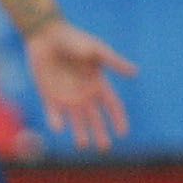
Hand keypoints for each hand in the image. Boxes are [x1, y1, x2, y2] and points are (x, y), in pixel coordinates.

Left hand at [24, 18, 134, 152]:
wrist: (46, 35)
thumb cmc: (74, 39)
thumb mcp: (96, 50)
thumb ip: (114, 62)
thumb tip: (136, 72)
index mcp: (98, 84)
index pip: (113, 106)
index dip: (119, 120)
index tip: (123, 133)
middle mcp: (84, 94)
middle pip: (96, 120)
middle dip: (101, 134)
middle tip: (104, 147)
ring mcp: (66, 97)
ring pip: (76, 122)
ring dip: (80, 134)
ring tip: (83, 145)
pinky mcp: (49, 96)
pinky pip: (53, 114)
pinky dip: (55, 122)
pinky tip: (58, 128)